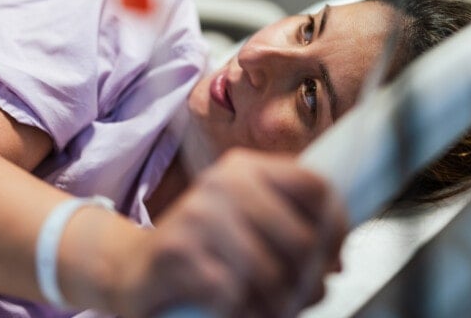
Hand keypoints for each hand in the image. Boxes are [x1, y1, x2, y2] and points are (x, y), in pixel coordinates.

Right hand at [114, 148, 347, 316]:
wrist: (134, 266)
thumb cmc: (202, 246)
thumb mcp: (245, 218)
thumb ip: (290, 225)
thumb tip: (335, 260)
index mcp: (246, 168)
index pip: (315, 186)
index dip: (336, 227)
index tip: (334, 257)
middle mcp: (223, 183)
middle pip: (303, 238)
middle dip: (312, 280)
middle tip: (304, 296)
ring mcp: (198, 215)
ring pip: (272, 273)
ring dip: (281, 305)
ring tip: (275, 309)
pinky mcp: (177, 252)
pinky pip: (235, 295)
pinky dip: (246, 313)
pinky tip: (241, 310)